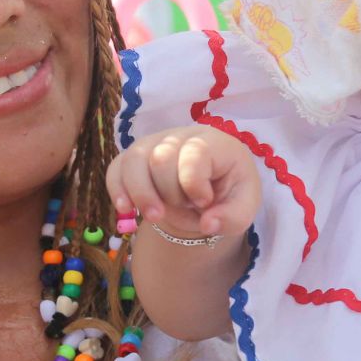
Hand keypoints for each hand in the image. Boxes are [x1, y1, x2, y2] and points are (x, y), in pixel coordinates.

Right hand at [108, 126, 261, 239]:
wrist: (208, 190)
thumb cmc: (228, 193)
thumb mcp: (244, 207)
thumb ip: (234, 217)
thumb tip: (208, 224)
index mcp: (213, 142)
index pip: (194, 154)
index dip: (195, 184)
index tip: (205, 202)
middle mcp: (180, 137)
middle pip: (161, 159)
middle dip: (171, 193)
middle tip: (186, 208)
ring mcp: (154, 144)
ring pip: (133, 160)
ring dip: (141, 194)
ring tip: (154, 216)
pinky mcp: (135, 158)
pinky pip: (116, 168)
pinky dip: (117, 190)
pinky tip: (125, 210)